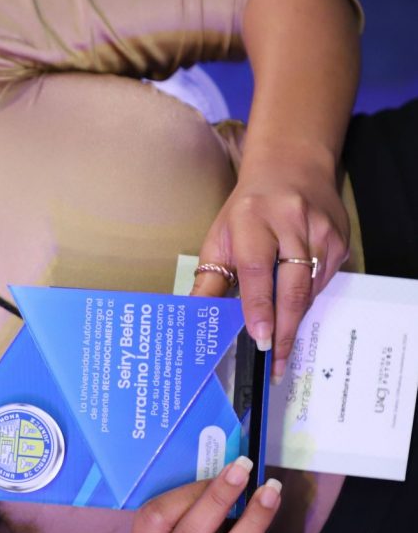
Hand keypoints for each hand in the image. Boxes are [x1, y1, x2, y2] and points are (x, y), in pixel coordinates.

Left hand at [191, 150, 348, 380]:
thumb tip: (194, 316)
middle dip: (284, 328)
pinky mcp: (339, 240)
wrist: (290, 169)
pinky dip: (306, 301)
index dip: (259, 307)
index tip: (261, 339)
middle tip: (277, 363)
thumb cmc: (246, 211)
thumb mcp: (220, 238)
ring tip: (282, 349)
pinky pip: (323, 282)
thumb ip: (210, 279)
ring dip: (295, 321)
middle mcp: (290, 223)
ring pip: (310, 289)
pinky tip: (293, 313)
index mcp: (252, 219)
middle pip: (291, 285)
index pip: (256, 270)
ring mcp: (320, 231)